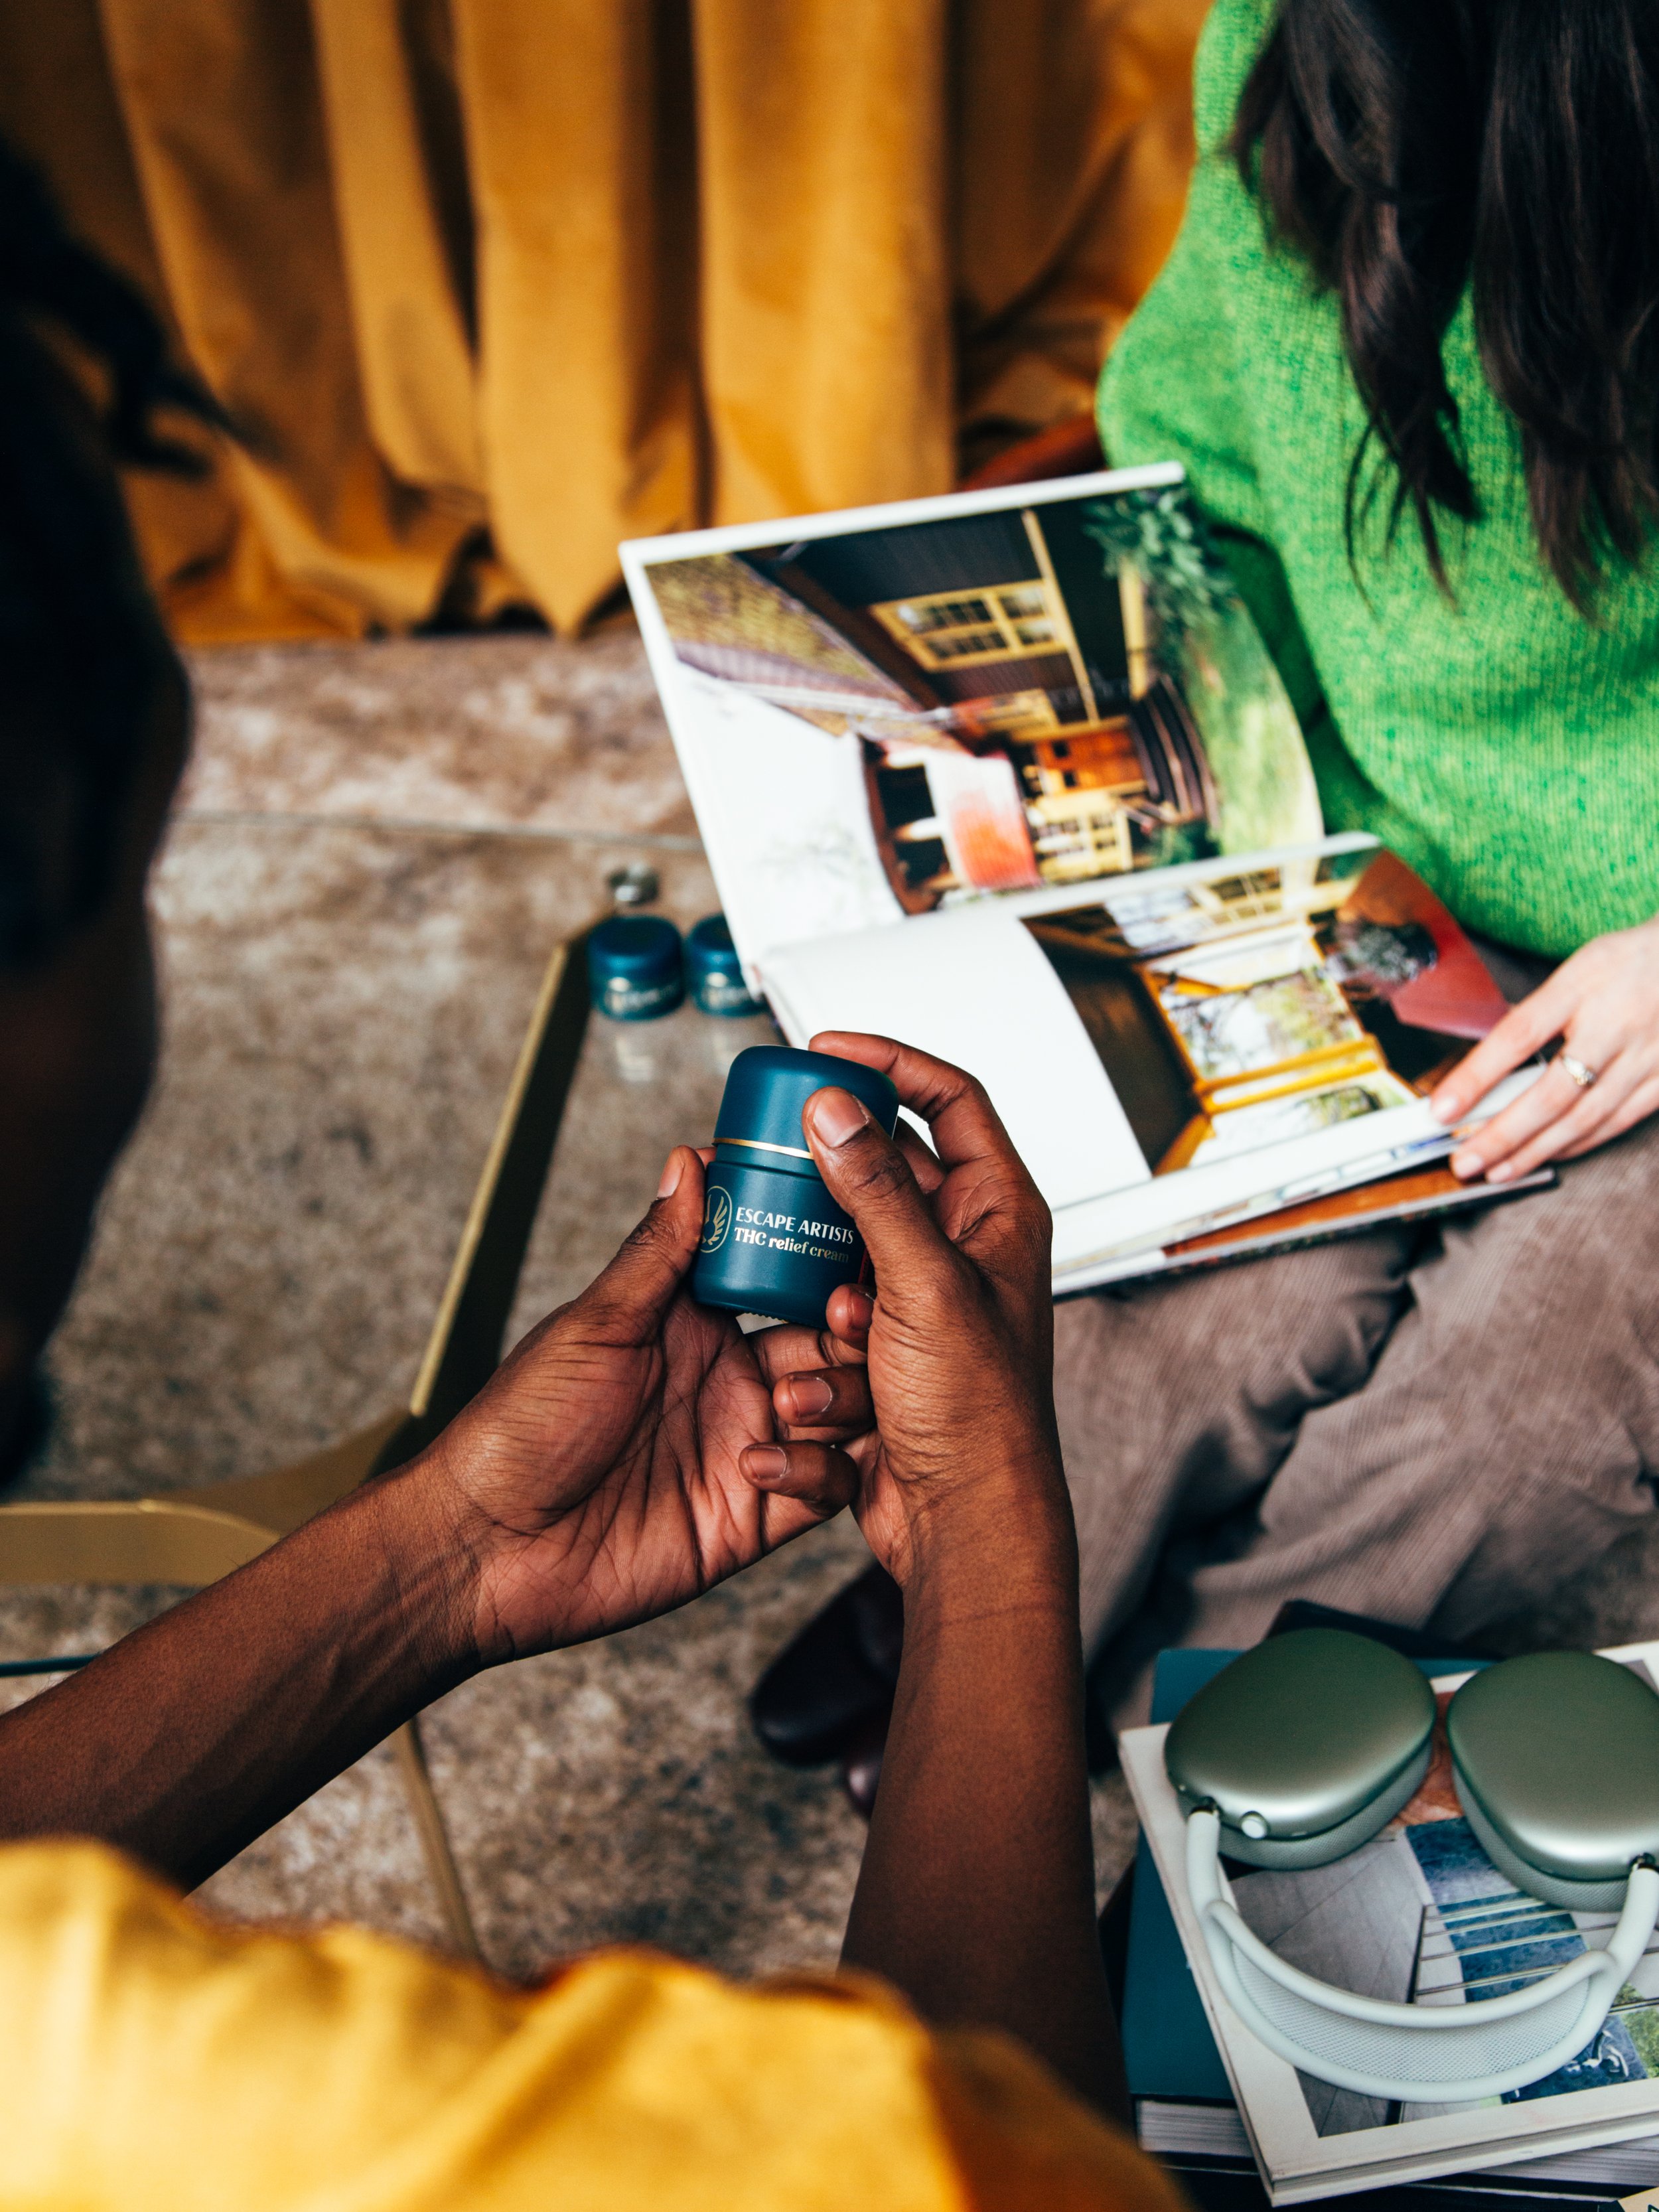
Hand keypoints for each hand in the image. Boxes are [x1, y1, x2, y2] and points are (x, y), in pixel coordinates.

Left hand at [419, 1147, 872, 1663]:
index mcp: (697, 1325)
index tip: (855, 1231)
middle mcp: (734, 1382)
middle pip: (834, 1343)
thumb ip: (658, 1251)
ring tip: (793, 1402)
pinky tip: (761, 1465)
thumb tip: (691, 1159)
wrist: (489, 1547)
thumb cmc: (520, 1427)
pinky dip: (817, 1472)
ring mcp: (750, 1447)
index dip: (825, 1255)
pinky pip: (825, 1489)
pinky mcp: (755, 1517)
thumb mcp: (595, 1326)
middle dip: (855, 1330)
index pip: (786, 1276)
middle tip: (847, 1320)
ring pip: (845, 1413)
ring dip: (839, 1399)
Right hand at [744, 1032, 1065, 1591]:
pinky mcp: (882, 1356)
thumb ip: (874, 1191)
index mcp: (998, 1214)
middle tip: (782, 1178)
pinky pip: (826, 1328)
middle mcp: (963, 1251)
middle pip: (882, 1179)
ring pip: (841, 1259)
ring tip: (841, 1336)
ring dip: (825, 1300)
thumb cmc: (980, 1415)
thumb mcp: (923, 1284)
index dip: (893, 1062)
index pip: (951, 1101)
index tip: (828, 1048)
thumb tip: (834, 1109)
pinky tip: (827, 1400)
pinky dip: (819, 1362)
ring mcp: (921, 1304)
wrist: (965, 1527)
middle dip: (832, 1195)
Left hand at [1432, 915, 1658, 1182]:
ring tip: (1497, 1170)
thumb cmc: (1626, 963)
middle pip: (1551, 1094)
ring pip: (1583, 1119)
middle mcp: (1615, 1025)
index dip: (1475, 1078)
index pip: (1518, 1037)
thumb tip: (1487, 1063)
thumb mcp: (1577, 969)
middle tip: (1464, 1160)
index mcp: (1581, 987)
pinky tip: (1548, 1156)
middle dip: (1502, 1135)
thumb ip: (1537, 1012)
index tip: (1441, 1110)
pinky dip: (1578, 1144)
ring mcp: (1645, 1057)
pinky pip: (1616, 1123)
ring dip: (1535, 1151)